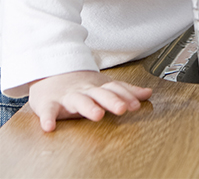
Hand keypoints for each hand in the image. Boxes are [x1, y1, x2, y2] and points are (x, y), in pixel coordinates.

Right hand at [27, 70, 152, 131]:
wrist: (50, 74)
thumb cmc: (81, 85)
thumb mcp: (104, 86)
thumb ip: (125, 91)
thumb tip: (148, 93)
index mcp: (99, 87)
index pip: (115, 89)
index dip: (127, 96)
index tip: (137, 105)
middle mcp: (86, 90)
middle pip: (101, 94)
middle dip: (112, 101)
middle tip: (122, 109)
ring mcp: (67, 96)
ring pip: (79, 101)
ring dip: (88, 107)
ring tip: (97, 115)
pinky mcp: (48, 103)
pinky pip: (48, 111)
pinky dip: (48, 118)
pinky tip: (50, 127)